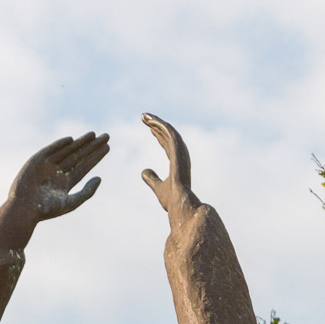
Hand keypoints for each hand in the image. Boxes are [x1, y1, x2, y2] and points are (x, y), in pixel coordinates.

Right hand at [0, 132, 107, 254]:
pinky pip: (50, 150)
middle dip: (91, 146)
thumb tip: (100, 178)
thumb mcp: (72, 202)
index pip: (84, 167)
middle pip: (78, 156)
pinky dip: (60, 144)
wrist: (24, 209)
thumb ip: (87, 192)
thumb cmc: (47, 210)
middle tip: (106, 136)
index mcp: (65, 184)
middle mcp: (57, 173)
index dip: (95, 157)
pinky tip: (71, 139)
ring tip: (93, 134)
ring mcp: (46, 166)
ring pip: (67, 151)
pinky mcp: (36, 161)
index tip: (107, 147)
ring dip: (80, 143)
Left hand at [141, 115, 197, 229]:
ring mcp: (181, 153)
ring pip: (168, 131)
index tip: (149, 129)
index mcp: (177, 163)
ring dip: (156, 122)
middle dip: (156, 125)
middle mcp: (181, 156)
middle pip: (168, 135)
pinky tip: (149, 121)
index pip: (167, 145)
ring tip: (144, 116)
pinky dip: (160, 125)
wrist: (181, 207)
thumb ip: (152, 179)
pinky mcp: (179, 152)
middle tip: (144, 117)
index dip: (158, 136)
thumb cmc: (173, 201)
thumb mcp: (158, 188)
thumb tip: (143, 172)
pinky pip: (169, 133)